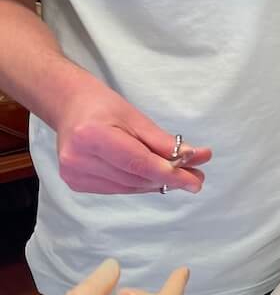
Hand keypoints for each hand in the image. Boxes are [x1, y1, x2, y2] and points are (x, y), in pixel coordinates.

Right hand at [55, 78, 210, 193]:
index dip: (169, 174)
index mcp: (92, 136)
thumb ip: (162, 142)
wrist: (69, 107)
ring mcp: (74, 174)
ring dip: (157, 183)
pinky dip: (139, 183)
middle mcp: (79, 159)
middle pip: (135, 177)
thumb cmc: (101, 106)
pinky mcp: (76, 183)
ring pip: (129, 187)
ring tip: (181, 176)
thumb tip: (192, 158)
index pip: (138, 163)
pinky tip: (153, 176)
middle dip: (169, 179)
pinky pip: (118, 189)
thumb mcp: (135, 117)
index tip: (193, 180)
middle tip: (196, 177)